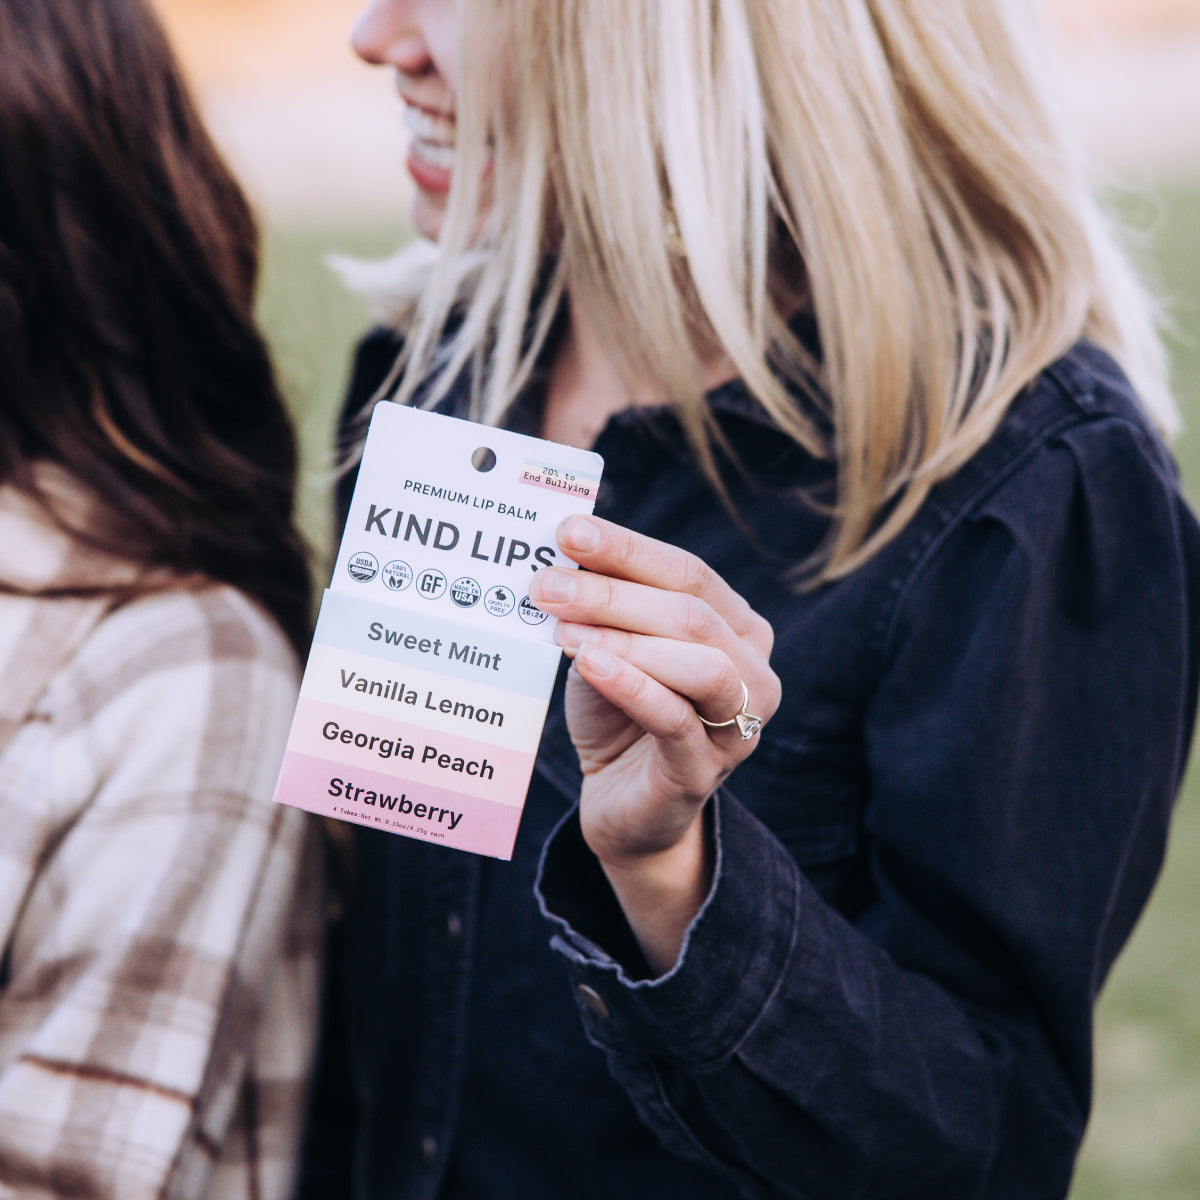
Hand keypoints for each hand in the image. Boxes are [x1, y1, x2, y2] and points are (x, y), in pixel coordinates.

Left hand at [527, 515, 779, 971]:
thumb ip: (602, 610)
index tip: (569, 531)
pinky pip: (676, 719)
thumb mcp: (609, 650)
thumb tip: (562, 557)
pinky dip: (632, 684)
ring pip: (700, 662)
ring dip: (626, 636)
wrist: (623, 807)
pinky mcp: (705, 769)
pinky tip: (589, 661)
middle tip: (547, 584)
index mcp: (737, 628)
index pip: (688, 573)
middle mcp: (752, 671)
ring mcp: (739, 725)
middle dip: (614, 593)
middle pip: (692, 614)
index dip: (628, 549)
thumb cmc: (618, 716)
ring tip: (562, 626)